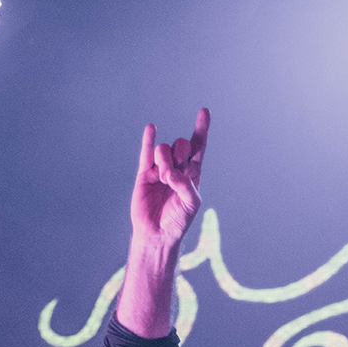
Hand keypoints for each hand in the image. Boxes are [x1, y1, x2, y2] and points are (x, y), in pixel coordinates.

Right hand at [116, 108, 207, 337]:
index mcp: (192, 174)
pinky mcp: (143, 175)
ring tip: (163, 179)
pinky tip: (151, 129)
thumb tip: (169, 171)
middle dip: (180, 152)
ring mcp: (159, 170)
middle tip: (175, 172)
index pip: (198, 147)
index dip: (201, 129)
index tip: (203, 111)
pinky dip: (148, 141)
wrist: (157, 235)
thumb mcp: (191, 203)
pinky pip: (145, 154)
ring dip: (164, 161)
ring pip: (163, 150)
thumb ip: (185, 184)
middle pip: (181, 145)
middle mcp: (176, 169)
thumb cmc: (178, 221)